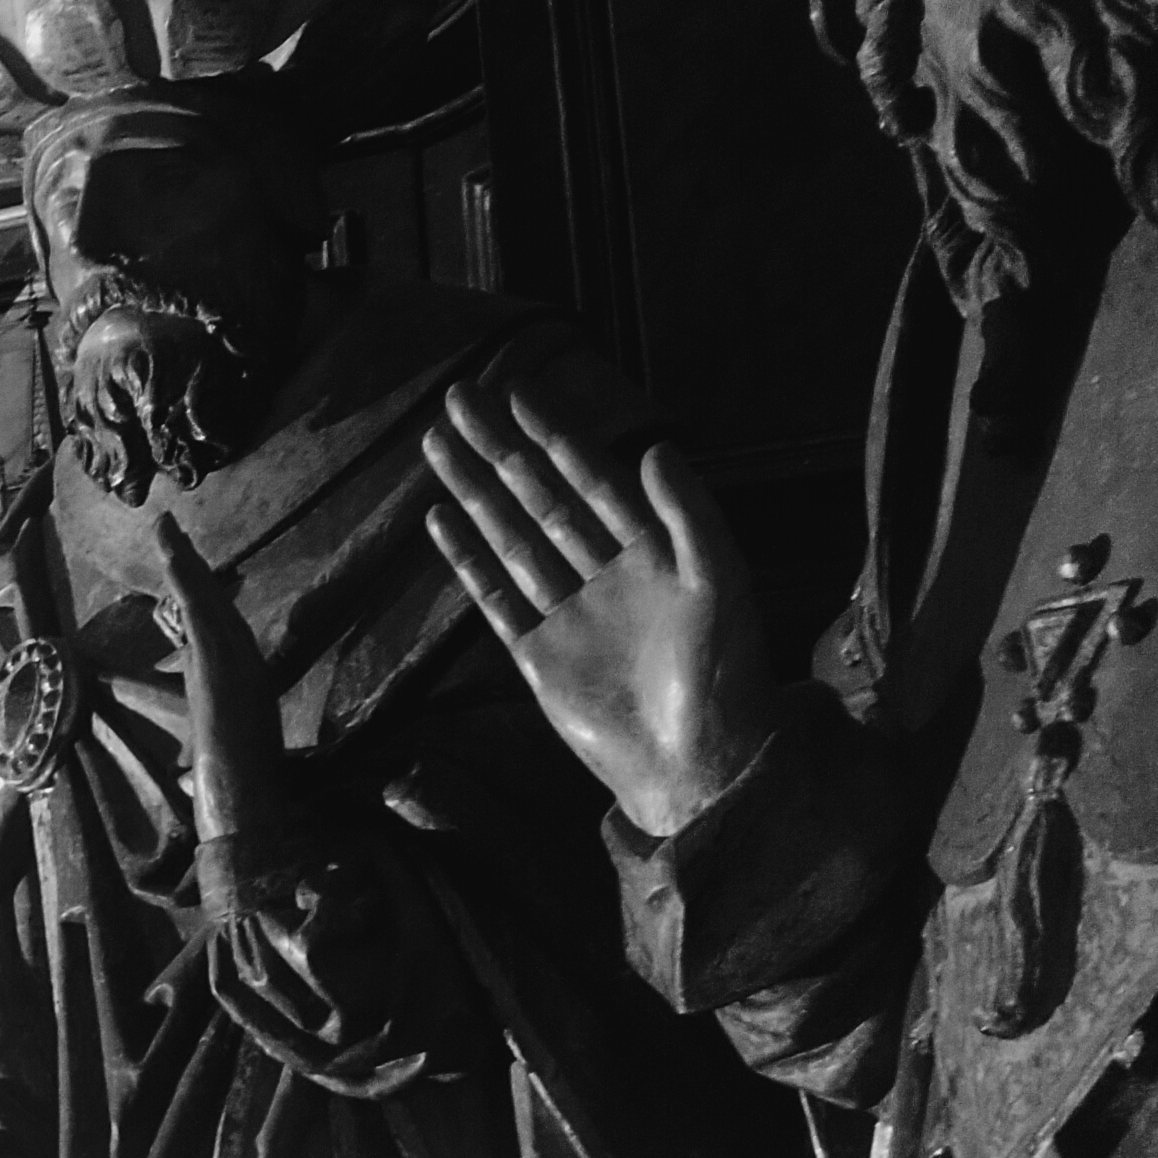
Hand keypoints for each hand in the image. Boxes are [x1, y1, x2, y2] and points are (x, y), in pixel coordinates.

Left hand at [153, 512, 285, 842]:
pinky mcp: (221, 662)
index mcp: (240, 679)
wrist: (250, 803)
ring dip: (184, 563)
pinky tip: (172, 556)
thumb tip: (187, 778)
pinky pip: (200, 612)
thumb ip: (201, 759)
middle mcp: (243, 662)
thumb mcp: (211, 765)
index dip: (199, 594)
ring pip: (205, 600)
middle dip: (190, 568)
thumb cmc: (237, 791)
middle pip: (212, 603)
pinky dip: (187, 582)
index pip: (215, 626)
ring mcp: (235, 660)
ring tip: (164, 530)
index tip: (182, 568)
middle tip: (168, 531)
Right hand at [425, 379, 769, 837]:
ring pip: (511, 537)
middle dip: (500, 448)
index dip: (557, 435)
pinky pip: (496, 596)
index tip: (520, 392)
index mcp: (655, 551)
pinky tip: (442, 521)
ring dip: (474, 491)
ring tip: (436, 446)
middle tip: (458, 399)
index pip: (596, 479)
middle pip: (541, 497)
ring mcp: (568, 612)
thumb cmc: (721, 674)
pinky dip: (469, 560)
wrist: (695, 764)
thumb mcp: (720, 583)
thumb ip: (689, 513)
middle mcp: (606, 573)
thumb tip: (652, 446)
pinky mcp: (538, 654)